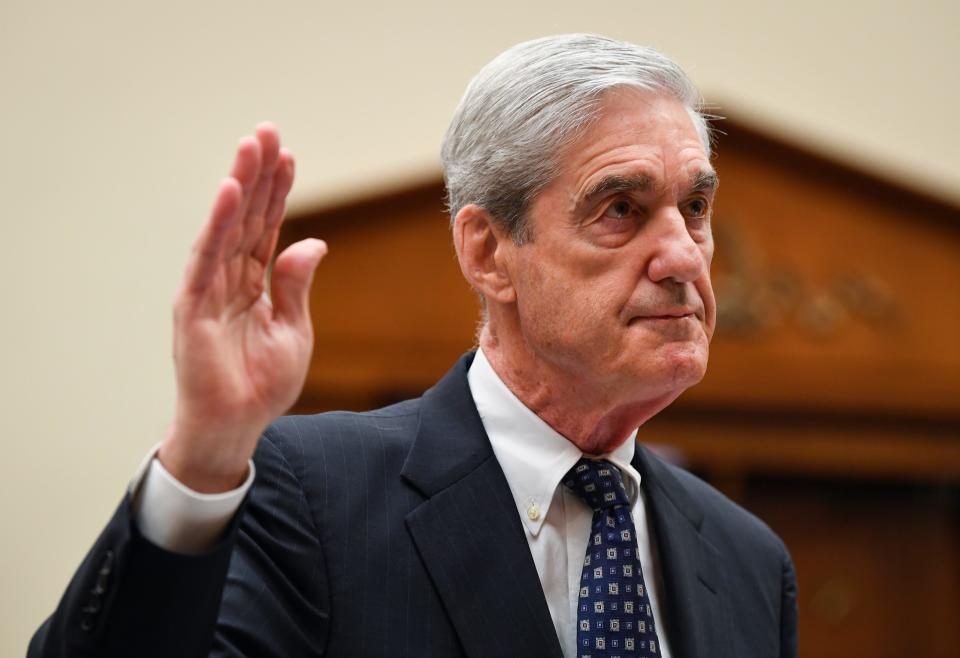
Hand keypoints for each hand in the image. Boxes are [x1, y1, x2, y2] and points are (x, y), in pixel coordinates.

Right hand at [158, 123, 326, 492]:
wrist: (236, 426)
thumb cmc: (261, 384)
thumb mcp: (293, 330)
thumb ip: (296, 285)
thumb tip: (313, 241)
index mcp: (253, 284)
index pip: (266, 227)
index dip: (277, 192)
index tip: (288, 154)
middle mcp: (228, 279)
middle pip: (246, 218)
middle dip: (258, 175)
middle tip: (267, 131)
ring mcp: (208, 291)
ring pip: (226, 229)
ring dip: (239, 186)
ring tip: (250, 146)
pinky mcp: (194, 308)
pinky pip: (207, 260)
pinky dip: (218, 225)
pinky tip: (229, 193)